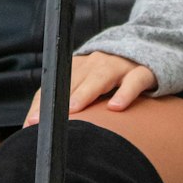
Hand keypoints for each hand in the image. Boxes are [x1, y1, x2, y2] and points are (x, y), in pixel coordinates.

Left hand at [23, 51, 157, 126]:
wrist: (151, 52)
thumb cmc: (112, 79)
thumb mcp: (89, 86)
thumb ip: (68, 103)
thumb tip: (38, 130)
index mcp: (79, 66)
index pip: (55, 84)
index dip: (42, 104)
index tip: (31, 124)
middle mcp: (96, 63)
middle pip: (73, 79)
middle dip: (58, 100)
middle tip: (46, 120)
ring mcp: (119, 66)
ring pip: (100, 77)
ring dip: (85, 92)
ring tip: (74, 109)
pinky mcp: (143, 72)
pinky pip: (134, 81)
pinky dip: (125, 93)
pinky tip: (116, 107)